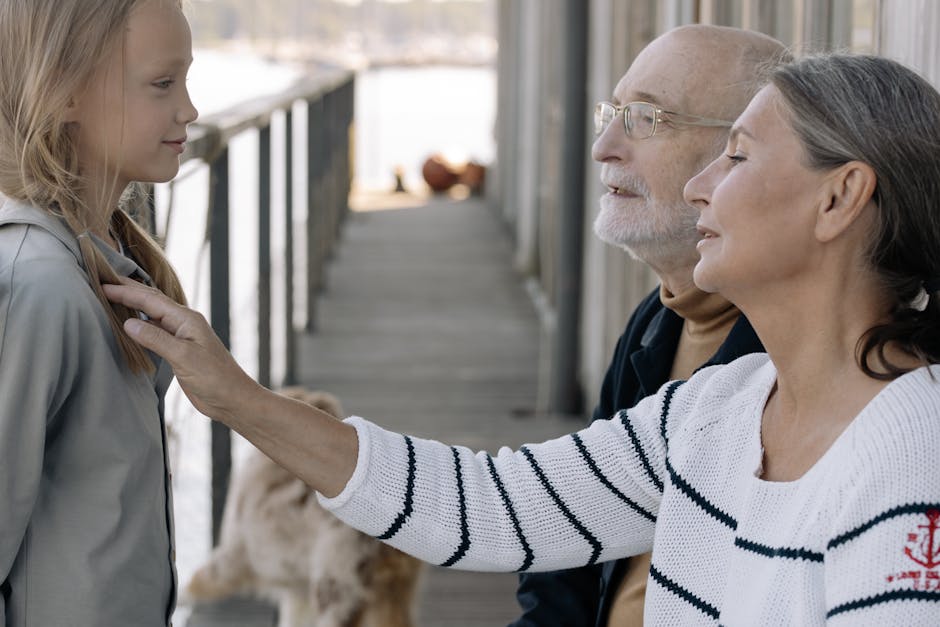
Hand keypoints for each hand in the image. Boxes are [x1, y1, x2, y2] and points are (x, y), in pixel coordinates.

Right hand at [103, 280, 261, 423]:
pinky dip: (140, 326)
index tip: (102, 285)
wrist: (232, 399)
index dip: (126, 292)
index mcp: (186, 319)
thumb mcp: (184, 357)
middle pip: (151, 302)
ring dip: (133, 307)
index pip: (150, 300)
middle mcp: (183, 323)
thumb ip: (156, 339)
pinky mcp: (179, 351)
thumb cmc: (215, 378)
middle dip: (128, 292)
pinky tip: (129, 326)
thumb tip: (128, 323)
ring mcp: (181, 337)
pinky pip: (155, 332)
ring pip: (152, 316)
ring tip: (112, 299)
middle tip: (102, 283)